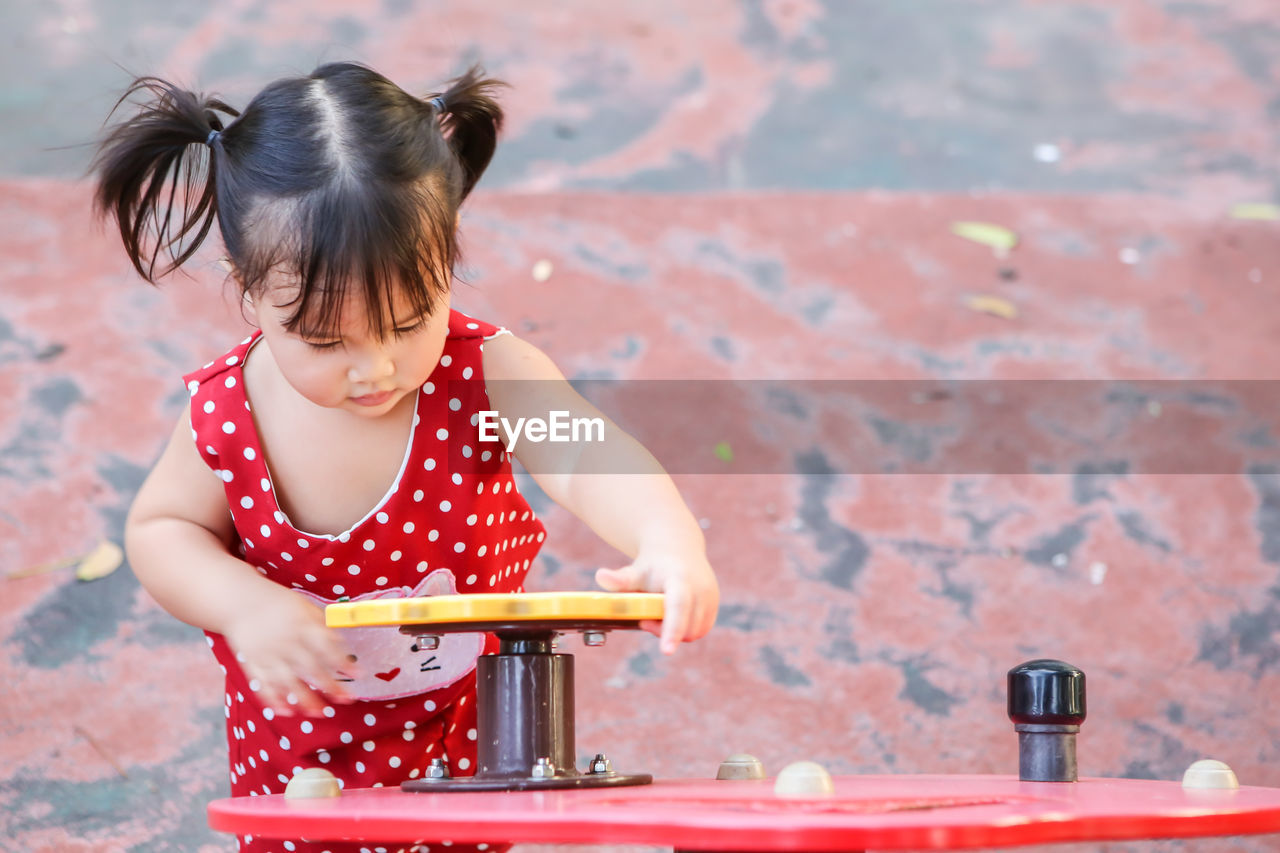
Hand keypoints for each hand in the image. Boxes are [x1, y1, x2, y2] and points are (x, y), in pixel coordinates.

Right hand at [221, 585, 356, 715]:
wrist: (240, 600)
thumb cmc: (279, 604)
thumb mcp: (304, 606)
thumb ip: (321, 625)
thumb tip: (341, 642)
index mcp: (301, 625)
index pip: (327, 647)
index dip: (343, 662)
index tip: (359, 674)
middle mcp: (286, 642)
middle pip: (310, 668)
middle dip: (330, 686)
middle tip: (346, 700)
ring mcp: (267, 655)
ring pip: (288, 681)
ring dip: (304, 699)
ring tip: (319, 713)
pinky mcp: (252, 663)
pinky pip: (263, 684)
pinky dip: (273, 700)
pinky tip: (286, 711)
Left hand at [595, 545, 718, 654]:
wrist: (678, 549)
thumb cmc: (653, 564)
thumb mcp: (635, 571)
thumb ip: (620, 580)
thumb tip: (600, 576)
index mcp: (680, 579)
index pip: (678, 607)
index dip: (672, 629)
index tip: (666, 651)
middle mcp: (701, 588)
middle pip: (685, 628)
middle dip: (663, 631)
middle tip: (645, 619)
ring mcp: (711, 597)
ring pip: (694, 633)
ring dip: (675, 633)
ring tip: (658, 615)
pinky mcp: (714, 605)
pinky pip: (700, 630)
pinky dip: (685, 630)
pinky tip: (671, 616)